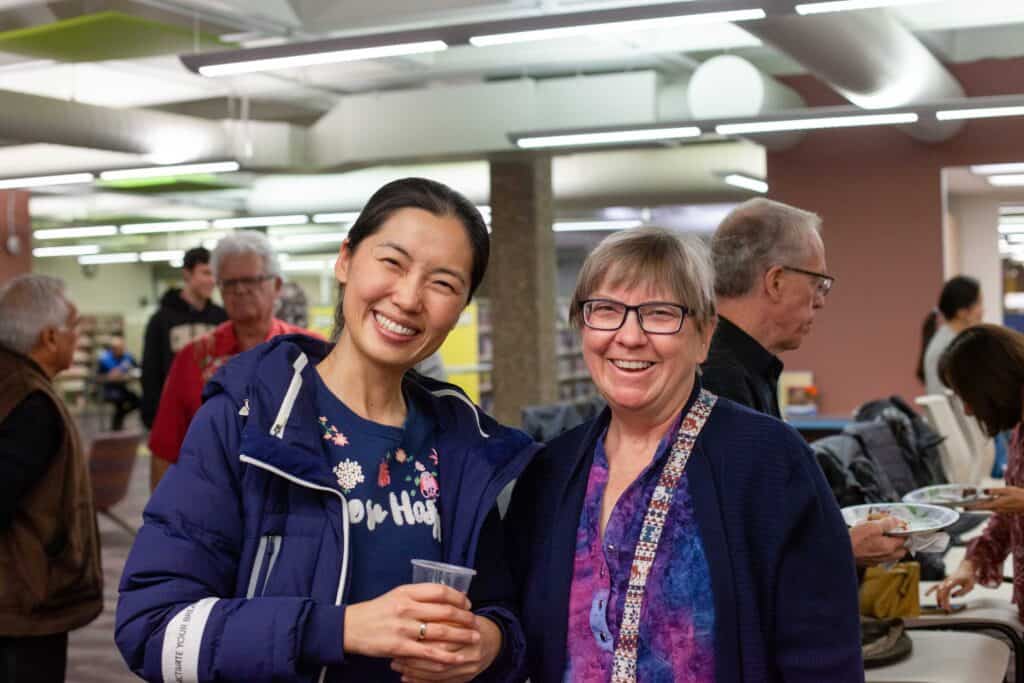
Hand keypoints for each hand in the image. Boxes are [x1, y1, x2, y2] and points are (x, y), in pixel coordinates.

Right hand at [344, 584, 479, 666]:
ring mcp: (403, 628)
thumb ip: (417, 596)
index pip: (440, 591)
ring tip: (474, 639)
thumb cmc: (376, 611)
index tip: (467, 604)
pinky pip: (429, 653)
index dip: (458, 597)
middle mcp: (406, 608)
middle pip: (445, 611)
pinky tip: (457, 659)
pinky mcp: (400, 647)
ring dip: (462, 636)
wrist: (351, 627)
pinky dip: (446, 657)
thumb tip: (444, 598)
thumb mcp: (396, 595)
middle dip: (465, 618)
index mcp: (406, 592)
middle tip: (475, 622)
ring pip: (441, 632)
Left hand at [391, 615, 502, 682]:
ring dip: (414, 669)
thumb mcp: (460, 612)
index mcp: (472, 630)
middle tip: (394, 653)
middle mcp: (473, 651)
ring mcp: (469, 668)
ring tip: (396, 664)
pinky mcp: (464, 679)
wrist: (493, 642)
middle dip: (413, 655)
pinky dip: (420, 680)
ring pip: (437, 672)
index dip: (419, 635)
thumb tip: (414, 608)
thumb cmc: (470, 624)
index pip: (442, 634)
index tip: (399, 634)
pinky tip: (406, 676)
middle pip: (439, 655)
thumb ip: (443, 609)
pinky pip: (439, 682)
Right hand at [849, 517, 907, 565]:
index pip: (905, 540)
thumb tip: (897, 522)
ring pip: (891, 555)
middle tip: (895, 533)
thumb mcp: (872, 526)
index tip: (900, 525)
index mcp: (889, 547)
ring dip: (891, 547)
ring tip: (883, 538)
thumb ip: (887, 523)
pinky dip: (880, 551)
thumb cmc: (855, 539)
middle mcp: (885, 556)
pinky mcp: (868, 562)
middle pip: (901, 551)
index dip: (904, 531)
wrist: (839, 551)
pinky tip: (872, 544)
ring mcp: (877, 561)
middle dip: (901, 542)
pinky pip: (880, 557)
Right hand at [926, 560, 975, 610]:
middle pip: (941, 591)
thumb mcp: (970, 586)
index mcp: (953, 581)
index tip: (948, 606)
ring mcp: (945, 581)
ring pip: (938, 589)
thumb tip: (953, 596)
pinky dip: (930, 590)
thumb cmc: (969, 577)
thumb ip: (962, 592)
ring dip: (938, 598)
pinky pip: (936, 586)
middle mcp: (947, 581)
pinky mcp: (944, 582)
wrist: (966, 568)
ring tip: (940, 606)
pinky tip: (926, 594)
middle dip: (942, 601)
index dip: (945, 599)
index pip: (946, 590)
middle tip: (946, 609)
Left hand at [965, 487, 1023, 512]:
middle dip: (971, 507)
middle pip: (981, 508)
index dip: (972, 507)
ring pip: (985, 508)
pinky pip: (990, 508)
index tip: (963, 507)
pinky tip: (978, 503)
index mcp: (998, 504)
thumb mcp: (1008, 490)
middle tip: (961, 506)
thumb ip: (996, 490)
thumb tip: (985, 491)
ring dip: (976, 507)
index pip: (982, 506)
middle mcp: (998, 508)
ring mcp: (1000, 510)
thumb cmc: (1020, 495)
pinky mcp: (1002, 509)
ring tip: (966, 504)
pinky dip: (983, 506)